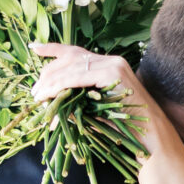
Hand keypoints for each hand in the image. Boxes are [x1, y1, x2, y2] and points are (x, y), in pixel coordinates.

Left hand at [31, 43, 151, 126]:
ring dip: (51, 82)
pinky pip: (78, 76)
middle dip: (48, 73)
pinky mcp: (113, 73)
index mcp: (107, 64)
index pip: (75, 52)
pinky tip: (49, 94)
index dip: (53, 48)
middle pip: (70, 58)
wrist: (148, 135)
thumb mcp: (94, 107)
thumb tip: (49, 100)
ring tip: (38, 96)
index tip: (34, 48)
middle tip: (34, 91)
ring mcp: (113, 64)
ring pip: (71, 67)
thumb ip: (76, 98)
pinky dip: (60, 85)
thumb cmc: (123, 126)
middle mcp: (110, 59)